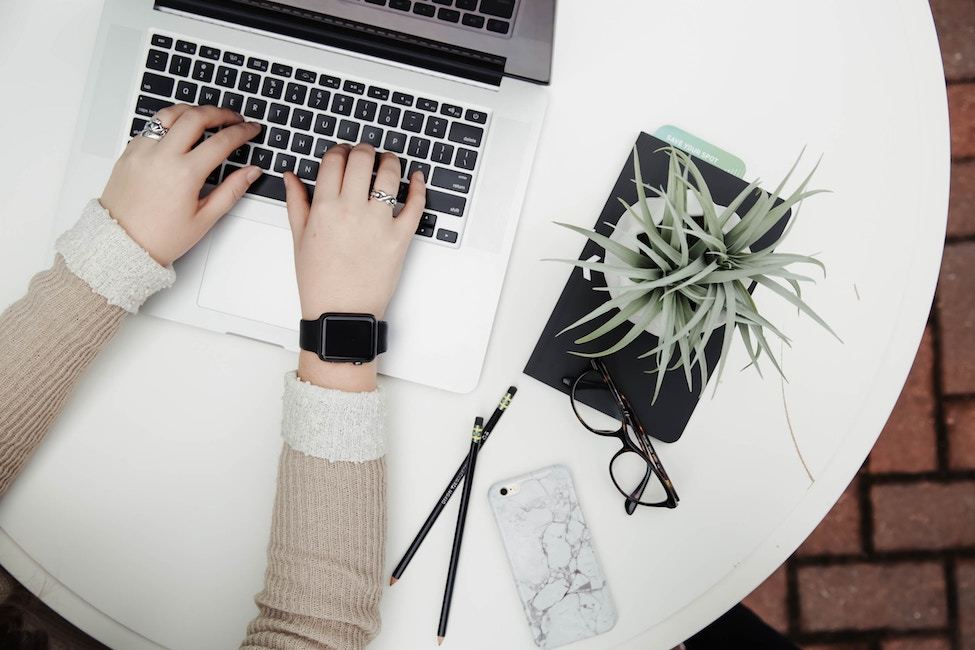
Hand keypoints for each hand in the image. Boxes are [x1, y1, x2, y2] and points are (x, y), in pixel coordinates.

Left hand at [100, 104, 263, 265]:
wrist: (121, 244)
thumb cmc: (160, 237)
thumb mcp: (204, 219)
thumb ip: (231, 190)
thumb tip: (251, 172)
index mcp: (184, 174)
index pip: (221, 141)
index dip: (242, 131)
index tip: (251, 129)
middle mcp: (162, 156)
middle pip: (196, 116)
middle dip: (220, 113)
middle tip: (234, 117)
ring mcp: (142, 151)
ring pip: (170, 114)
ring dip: (192, 111)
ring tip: (206, 116)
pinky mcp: (129, 152)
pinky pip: (151, 126)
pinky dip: (169, 123)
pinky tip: (179, 132)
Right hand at [284, 143, 425, 390]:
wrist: (341, 313)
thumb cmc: (319, 281)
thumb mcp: (299, 239)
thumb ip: (296, 202)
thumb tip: (291, 176)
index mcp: (324, 208)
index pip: (334, 160)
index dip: (339, 151)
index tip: (343, 154)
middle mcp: (352, 210)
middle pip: (362, 159)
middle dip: (364, 150)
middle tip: (366, 153)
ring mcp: (379, 223)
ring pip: (390, 174)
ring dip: (390, 161)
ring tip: (389, 162)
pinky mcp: (401, 238)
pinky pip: (416, 204)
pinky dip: (419, 186)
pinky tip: (417, 178)